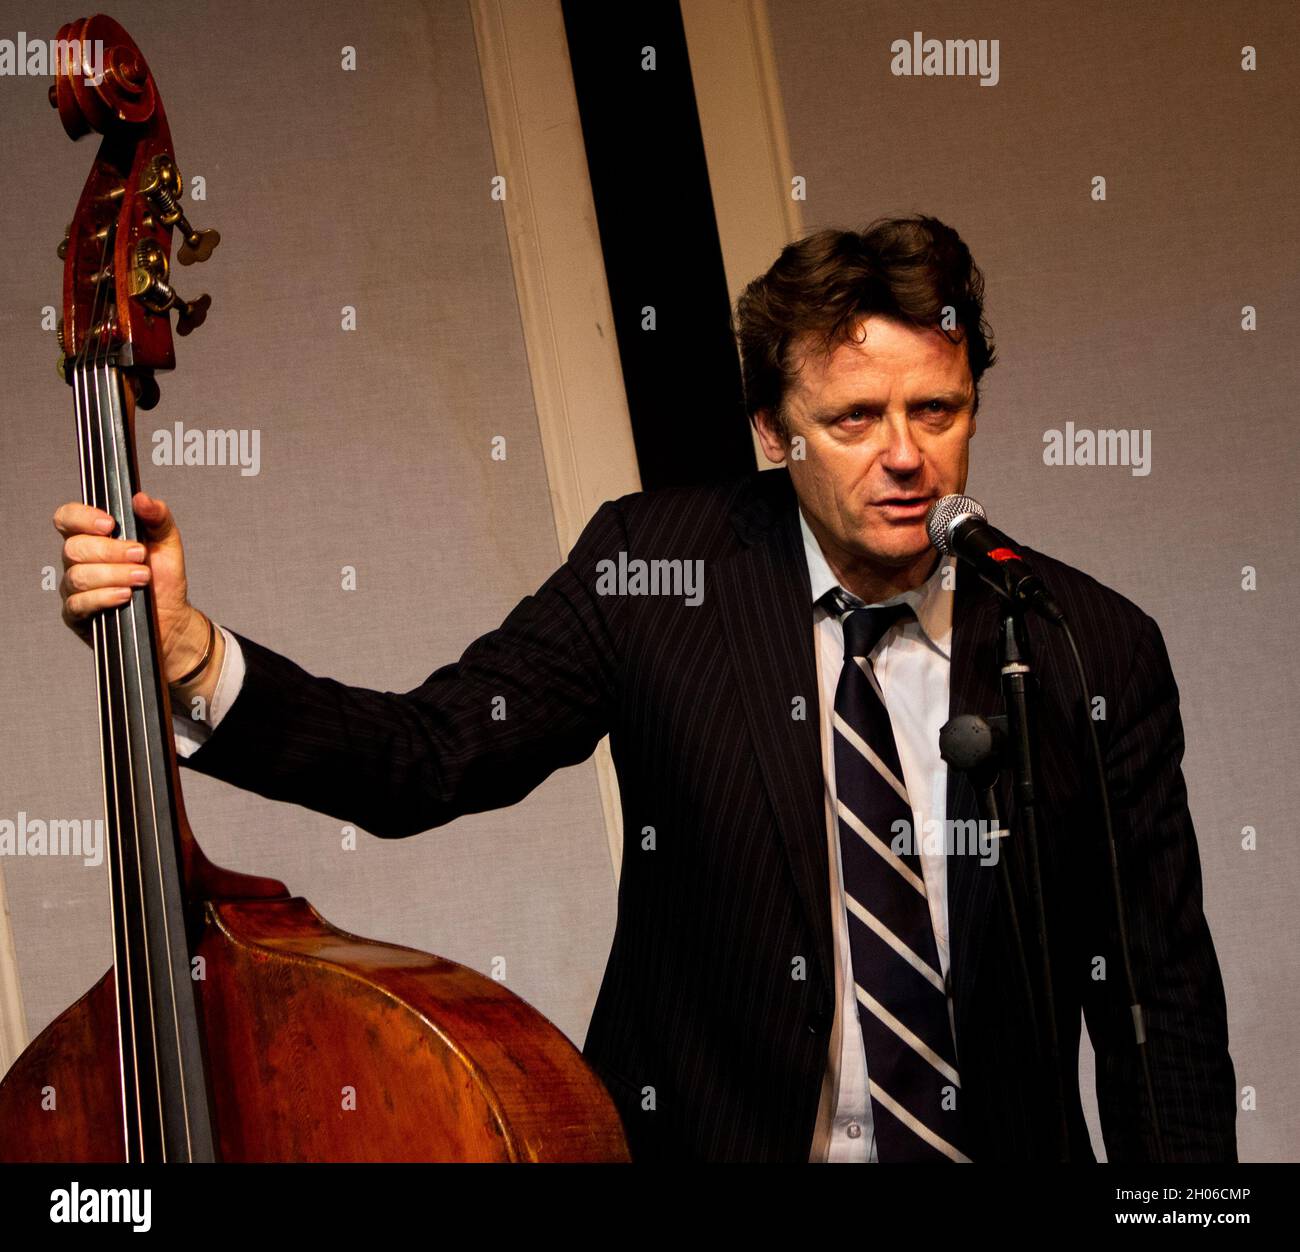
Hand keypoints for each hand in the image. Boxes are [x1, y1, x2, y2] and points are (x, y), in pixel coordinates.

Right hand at [53, 491, 218, 693]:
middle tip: (141, 556)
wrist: (172, 618)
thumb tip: (142, 498)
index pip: (68, 518)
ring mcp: (75, 588)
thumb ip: (157, 518)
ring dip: (114, 574)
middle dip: (111, 551)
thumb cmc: (163, 579)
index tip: (110, 524)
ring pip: (78, 576)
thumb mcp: (168, 544)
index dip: (82, 517)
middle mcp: (78, 561)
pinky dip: (104, 597)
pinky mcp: (77, 614)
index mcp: (93, 537)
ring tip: (142, 578)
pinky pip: (79, 603)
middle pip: (74, 548)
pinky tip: (125, 596)